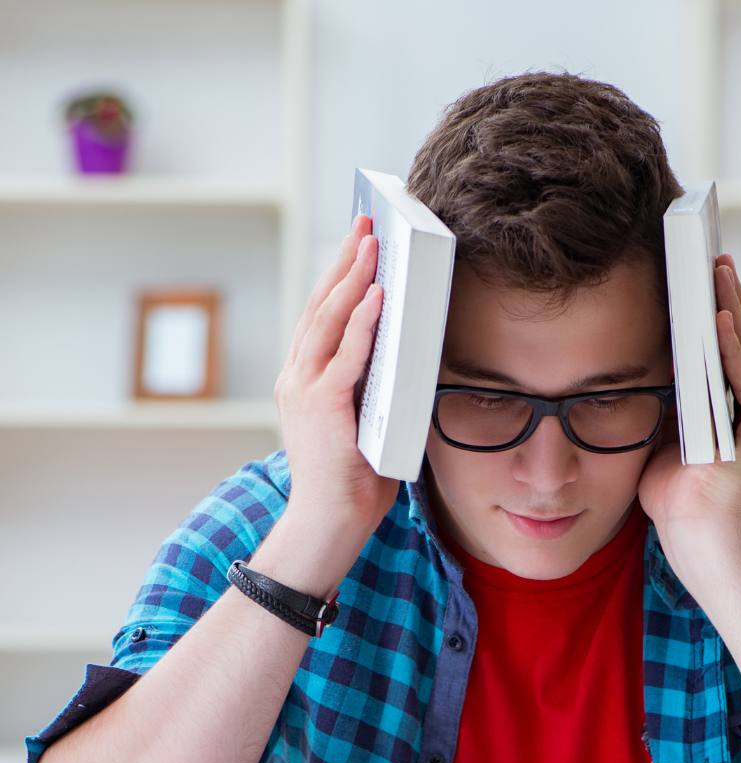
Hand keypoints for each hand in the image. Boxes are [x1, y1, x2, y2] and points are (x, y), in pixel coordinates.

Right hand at [273, 216, 399, 557]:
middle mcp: (298, 379)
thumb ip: (374, 388)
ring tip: (371, 243)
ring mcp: (305, 391)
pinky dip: (363, 323)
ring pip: (329, 322)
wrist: (328, 526)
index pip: (323, 318)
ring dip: (352, 278)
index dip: (341, 278)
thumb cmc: (351, 482)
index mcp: (306, 381)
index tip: (359, 245)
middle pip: (322, 307)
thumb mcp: (364, 422)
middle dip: (344, 262)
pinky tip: (379, 295)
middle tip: (365, 224)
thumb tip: (407, 355)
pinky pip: (346, 356)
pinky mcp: (321, 408)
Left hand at [638, 256, 740, 558]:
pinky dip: (734, 351)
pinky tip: (721, 319)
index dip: (720, 311)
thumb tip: (664, 350)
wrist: (694, 536)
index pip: (732, 352)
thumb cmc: (677, 492)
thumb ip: (679, 394)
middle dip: (729, 299)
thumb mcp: (671, 430)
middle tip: (714, 256)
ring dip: (733, 311)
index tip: (703, 275)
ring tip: (717, 273)